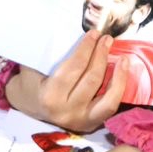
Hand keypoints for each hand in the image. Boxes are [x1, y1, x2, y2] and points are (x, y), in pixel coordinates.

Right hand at [5, 30, 126, 132]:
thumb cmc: (32, 79)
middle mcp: (66, 111)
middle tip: (107, 39)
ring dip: (118, 75)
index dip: (86, 49)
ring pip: (107, 98)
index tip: (94, 33)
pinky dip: (119, 89)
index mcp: (50, 95)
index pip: (75, 68)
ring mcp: (80, 121)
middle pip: (92, 80)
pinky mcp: (90, 124)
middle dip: (101, 56)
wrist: (29, 105)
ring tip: (122, 58)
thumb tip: (69, 27)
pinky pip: (110, 107)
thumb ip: (49, 51)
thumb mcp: (33, 64)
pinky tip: (122, 73)